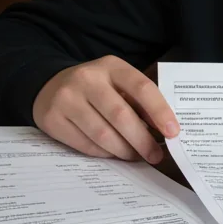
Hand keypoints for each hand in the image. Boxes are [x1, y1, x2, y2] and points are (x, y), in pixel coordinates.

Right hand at [32, 55, 177, 163]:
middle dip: (142, 140)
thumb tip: (164, 131)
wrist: (49, 86)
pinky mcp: (52, 119)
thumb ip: (139, 101)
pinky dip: (104, 153)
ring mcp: (67, 99)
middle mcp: (87, 79)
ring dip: (124, 151)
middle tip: (155, 155)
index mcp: (111, 66)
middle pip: (121, 115)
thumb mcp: (117, 82)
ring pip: (102, 134)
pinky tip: (113, 154)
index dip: (160, 111)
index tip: (173, 132)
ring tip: (135, 157)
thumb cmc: (96, 87)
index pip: (141, 87)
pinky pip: (85, 144)